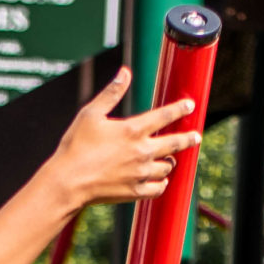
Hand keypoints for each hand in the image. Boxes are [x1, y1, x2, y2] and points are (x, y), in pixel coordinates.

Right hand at [41, 69, 197, 213]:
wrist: (68, 181)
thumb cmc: (75, 146)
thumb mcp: (90, 113)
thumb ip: (111, 93)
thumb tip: (125, 72)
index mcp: (133, 130)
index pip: (165, 116)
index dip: (180, 108)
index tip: (190, 105)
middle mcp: (142, 151)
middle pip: (175, 143)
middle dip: (188, 138)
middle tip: (196, 136)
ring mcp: (140, 173)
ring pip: (167, 167)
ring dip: (170, 161)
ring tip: (169, 158)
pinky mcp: (135, 191)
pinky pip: (158, 188)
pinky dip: (161, 182)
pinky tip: (160, 179)